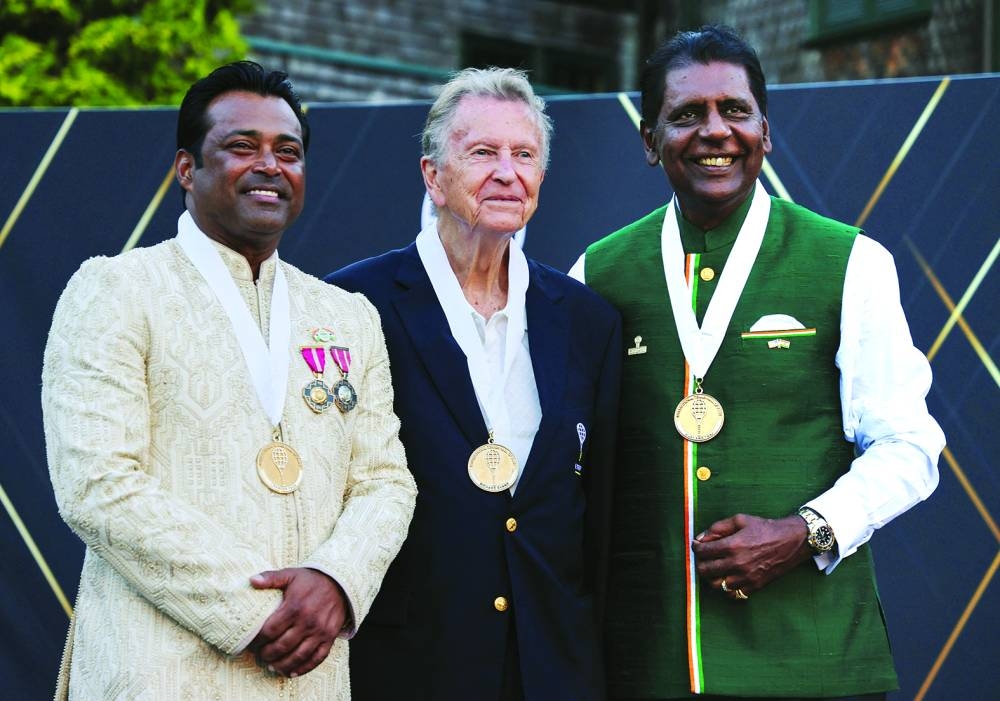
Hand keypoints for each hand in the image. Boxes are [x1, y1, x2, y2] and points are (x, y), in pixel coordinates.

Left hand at [248, 567, 347, 676]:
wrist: (340, 583)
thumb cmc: (311, 580)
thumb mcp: (291, 574)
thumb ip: (271, 578)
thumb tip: (251, 580)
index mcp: (295, 606)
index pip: (270, 631)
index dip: (258, 641)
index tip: (252, 643)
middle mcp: (308, 621)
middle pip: (282, 646)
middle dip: (267, 654)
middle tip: (260, 655)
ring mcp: (320, 631)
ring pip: (298, 656)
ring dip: (282, 665)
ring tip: (271, 666)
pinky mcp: (330, 637)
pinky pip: (317, 658)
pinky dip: (304, 669)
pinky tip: (292, 672)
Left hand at [691, 513, 811, 598]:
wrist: (791, 541)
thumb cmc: (765, 528)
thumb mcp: (740, 520)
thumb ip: (717, 528)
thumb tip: (700, 538)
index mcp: (732, 546)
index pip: (703, 552)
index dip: (696, 548)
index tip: (697, 546)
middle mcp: (737, 564)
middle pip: (705, 570)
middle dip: (700, 562)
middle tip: (703, 557)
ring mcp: (746, 577)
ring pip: (716, 585)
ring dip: (712, 577)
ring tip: (715, 568)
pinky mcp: (754, 586)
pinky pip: (732, 594)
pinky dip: (726, 587)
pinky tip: (728, 577)